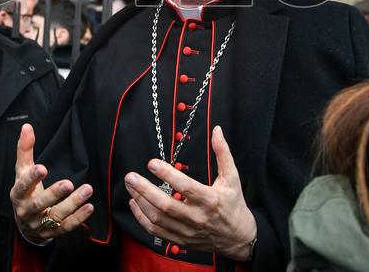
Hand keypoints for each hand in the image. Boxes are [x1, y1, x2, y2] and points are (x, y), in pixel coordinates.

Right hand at [10, 124, 94, 242]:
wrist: (24, 222)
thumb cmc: (25, 191)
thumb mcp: (22, 171)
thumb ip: (25, 150)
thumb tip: (27, 127)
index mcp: (18, 194)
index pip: (23, 186)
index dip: (32, 178)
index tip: (42, 168)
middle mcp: (27, 211)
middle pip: (39, 204)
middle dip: (54, 194)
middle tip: (68, 183)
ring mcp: (39, 224)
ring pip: (55, 216)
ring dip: (73, 203)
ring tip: (87, 189)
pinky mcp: (51, 232)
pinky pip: (66, 227)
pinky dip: (78, 218)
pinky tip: (89, 207)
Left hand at [124, 126, 256, 260]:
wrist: (238, 238)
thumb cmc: (234, 204)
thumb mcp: (232, 177)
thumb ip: (222, 153)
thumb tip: (216, 130)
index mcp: (210, 200)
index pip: (185, 187)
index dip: (167, 174)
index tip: (152, 163)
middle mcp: (197, 217)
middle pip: (165, 205)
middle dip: (145, 190)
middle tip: (131, 176)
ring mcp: (187, 231)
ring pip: (158, 218)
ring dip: (140, 201)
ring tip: (130, 186)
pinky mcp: (180, 240)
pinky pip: (156, 231)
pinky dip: (141, 218)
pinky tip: (134, 203)